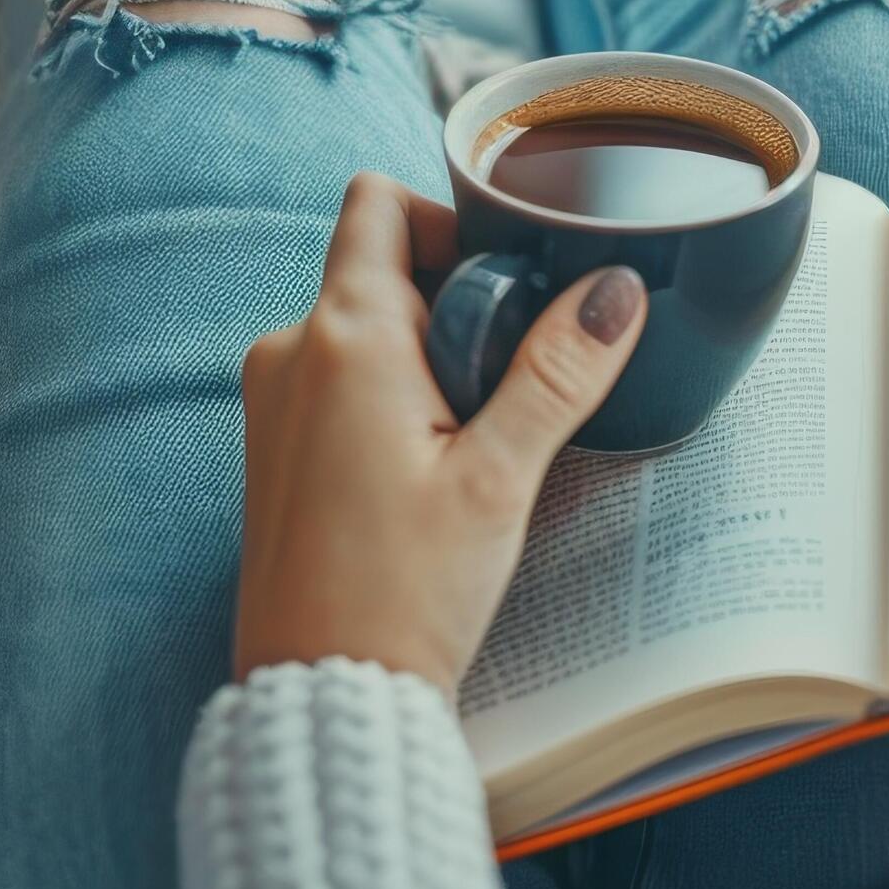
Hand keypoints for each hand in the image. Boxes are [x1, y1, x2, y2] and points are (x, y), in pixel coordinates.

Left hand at [235, 173, 646, 696]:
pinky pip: (341, 379)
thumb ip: (557, 372)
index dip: (452, 221)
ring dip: (429, 355)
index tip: (508, 284)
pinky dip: (394, 397)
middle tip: (509, 381)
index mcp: (342, 334)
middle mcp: (291, 351)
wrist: (326, 686)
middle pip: (383, 264)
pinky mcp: (277, 447)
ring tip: (476, 439)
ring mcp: (274, 400)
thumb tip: (614, 289)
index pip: (381, 201)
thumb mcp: (501, 476)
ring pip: (366, 326)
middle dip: (457, 301)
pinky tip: (435, 469)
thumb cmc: (404, 590)